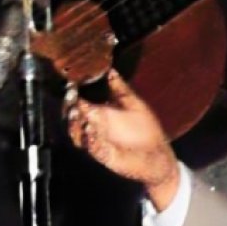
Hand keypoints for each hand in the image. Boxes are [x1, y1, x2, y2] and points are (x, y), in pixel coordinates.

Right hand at [66, 70, 181, 208]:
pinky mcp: (102, 155)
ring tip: (78, 114)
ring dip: (76, 124)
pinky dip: (90, 139)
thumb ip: (121, 89)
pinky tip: (91, 130)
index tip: (71, 86)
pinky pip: (92, 147)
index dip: (74, 94)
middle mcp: (95, 126)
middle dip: (70, 109)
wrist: (156, 155)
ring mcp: (97, 141)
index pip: (80, 102)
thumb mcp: (134, 104)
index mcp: (101, 113)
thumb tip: (111, 70)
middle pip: (74, 117)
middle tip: (72, 101)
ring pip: (77, 133)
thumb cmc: (146, 130)